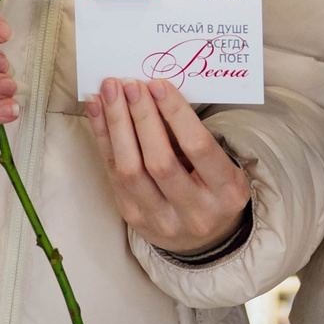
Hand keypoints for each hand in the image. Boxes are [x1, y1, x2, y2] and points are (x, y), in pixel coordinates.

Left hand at [87, 79, 251, 255]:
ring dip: (117, 125)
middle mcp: (195, 211)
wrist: (203, 239)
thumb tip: (156, 92)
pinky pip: (113, 174)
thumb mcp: (220, 166)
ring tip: (110, 92)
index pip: (198, 147)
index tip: (158, 84)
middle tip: (130, 84)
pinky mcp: (134, 218)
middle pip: (160, 160)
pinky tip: (97, 111)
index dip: (175, 113)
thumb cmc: (213, 188)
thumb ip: (192, 136)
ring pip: (131, 170)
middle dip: (142, 117)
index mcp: (226, 192)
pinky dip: (103, 138)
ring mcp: (161, 220)